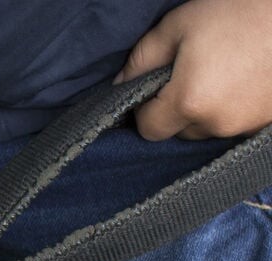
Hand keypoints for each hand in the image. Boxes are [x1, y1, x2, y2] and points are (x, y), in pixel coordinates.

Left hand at [115, 0, 271, 139]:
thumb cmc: (239, 10)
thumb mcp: (179, 25)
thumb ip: (142, 59)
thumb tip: (119, 85)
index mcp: (189, 102)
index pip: (148, 129)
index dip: (145, 110)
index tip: (155, 88)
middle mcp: (217, 123)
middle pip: (178, 132)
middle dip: (176, 109)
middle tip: (190, 73)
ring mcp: (245, 127)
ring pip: (207, 130)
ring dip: (205, 111)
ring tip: (220, 74)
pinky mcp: (266, 124)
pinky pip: (235, 125)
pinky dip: (231, 109)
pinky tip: (239, 81)